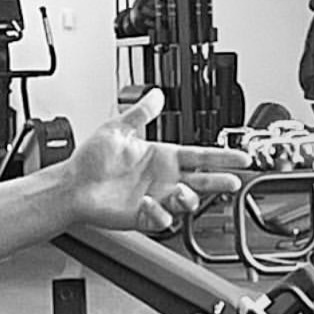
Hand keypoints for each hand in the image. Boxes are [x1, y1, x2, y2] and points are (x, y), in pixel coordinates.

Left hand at [64, 87, 248, 233]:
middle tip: (234, 181)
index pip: (201, 156)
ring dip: (189, 198)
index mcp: (162, 157)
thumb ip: (141, 113)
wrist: (70, 186)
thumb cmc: (89, 161)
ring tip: (181, 191)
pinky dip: (159, 213)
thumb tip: (156, 94)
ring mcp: (153, 199)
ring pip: (185, 203)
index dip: (223, 156)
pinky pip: (160, 220)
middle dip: (220, 182)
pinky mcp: (140, 217)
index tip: (242, 156)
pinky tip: (150, 203)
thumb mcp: (118, 129)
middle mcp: (162, 179)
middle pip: (202, 182)